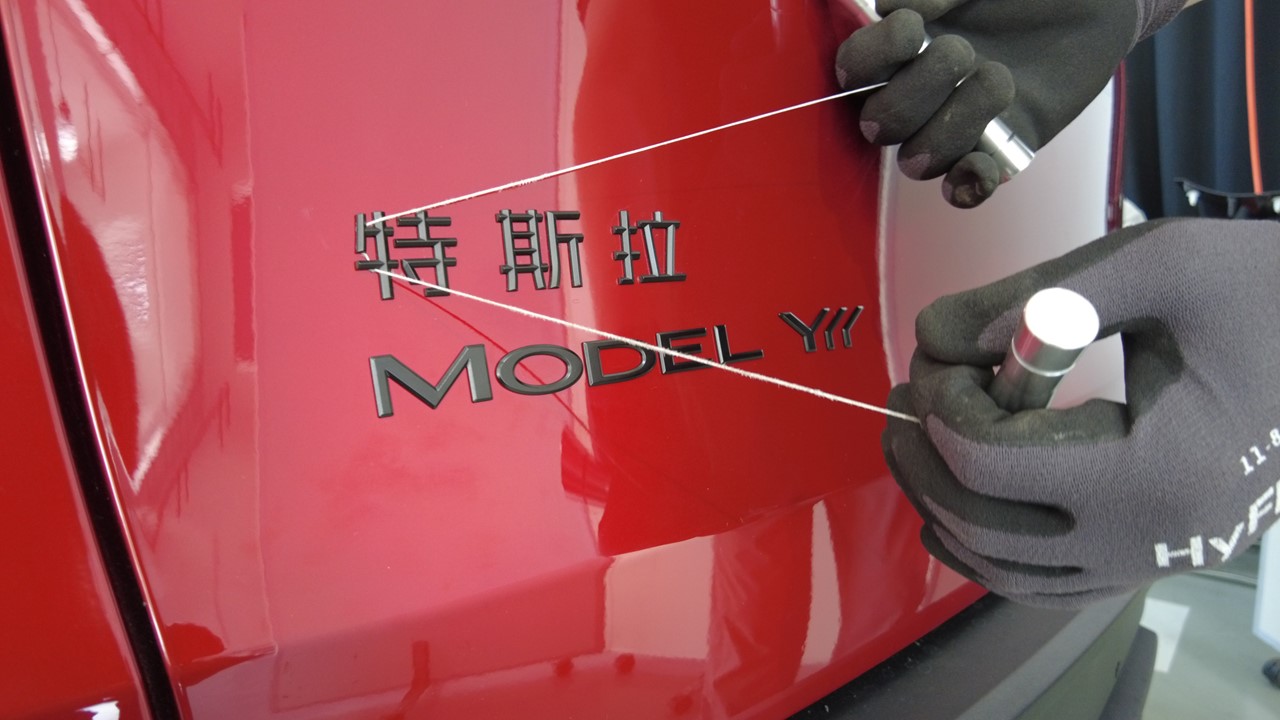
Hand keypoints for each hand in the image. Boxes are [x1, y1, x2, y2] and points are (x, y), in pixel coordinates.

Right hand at [835, 0, 1154, 207]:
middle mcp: (921, 92)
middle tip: (963, 53)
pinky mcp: (998, 149)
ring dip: (953, 124)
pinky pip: (964, 187)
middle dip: (915, 91)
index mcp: (905, 48)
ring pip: (916, 159)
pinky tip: (984, 161)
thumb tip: (888, 8)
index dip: (869, 56)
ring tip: (1001, 80)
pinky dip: (968, 183)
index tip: (911, 28)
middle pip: (879, 122)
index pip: (854, 67)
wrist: (1099, 4)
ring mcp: (957, 125)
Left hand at [882, 219, 1279, 607]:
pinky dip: (989, 550)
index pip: (988, 458)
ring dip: (943, 506)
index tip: (937, 353)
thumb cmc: (1267, 292)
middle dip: (919, 457)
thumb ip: (1033, 298)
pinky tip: (959, 506)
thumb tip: (934, 334)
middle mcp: (1150, 536)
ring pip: (1004, 568)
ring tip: (915, 442)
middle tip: (899, 396)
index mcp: (1153, 467)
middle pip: (979, 523)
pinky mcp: (1152, 557)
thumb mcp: (1157, 264)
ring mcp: (1152, 559)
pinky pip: (1045, 582)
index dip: (938, 405)